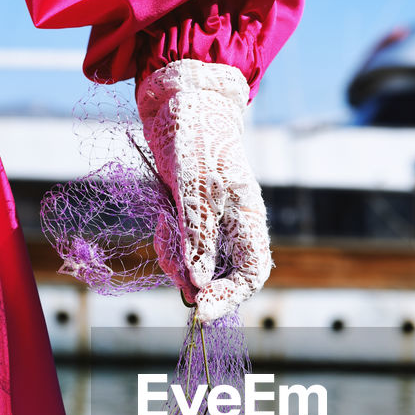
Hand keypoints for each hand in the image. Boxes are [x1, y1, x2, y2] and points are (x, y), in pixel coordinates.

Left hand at [136, 59, 271, 323]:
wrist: (177, 103)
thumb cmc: (194, 139)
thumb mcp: (193, 189)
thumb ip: (197, 238)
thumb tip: (197, 286)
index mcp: (248, 218)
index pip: (251, 273)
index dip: (230, 297)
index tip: (201, 311)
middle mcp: (234, 226)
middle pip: (219, 275)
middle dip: (193, 277)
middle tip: (170, 265)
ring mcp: (211, 223)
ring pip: (194, 265)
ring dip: (174, 256)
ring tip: (164, 222)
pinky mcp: (190, 219)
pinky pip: (179, 248)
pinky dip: (167, 243)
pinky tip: (162, 218)